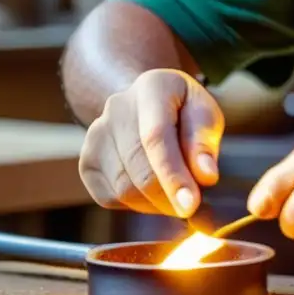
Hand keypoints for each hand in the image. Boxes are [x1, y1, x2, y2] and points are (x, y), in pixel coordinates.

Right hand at [78, 69, 223, 217]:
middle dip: (168, 197)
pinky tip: (153, 193)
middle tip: (192, 206)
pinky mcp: (87, 161)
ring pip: (123, 188)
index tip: (190, 205)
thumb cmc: (183, 111)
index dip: (174, 175)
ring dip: (155, 204)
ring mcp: (96, 134)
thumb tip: (206, 177)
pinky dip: (136, 206)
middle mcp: (116, 108)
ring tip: (176, 196)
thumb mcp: (206, 115)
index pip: (157, 137)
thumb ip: (205, 143)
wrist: (147, 104)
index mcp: (152, 88)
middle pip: (138, 168)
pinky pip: (109, 198)